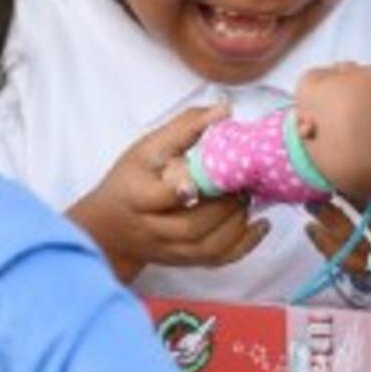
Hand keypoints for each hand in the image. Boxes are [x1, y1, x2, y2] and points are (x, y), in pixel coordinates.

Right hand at [69, 106, 269, 281]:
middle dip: (223, 205)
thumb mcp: (146, 149)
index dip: (184, 189)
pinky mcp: (184, 261)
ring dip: (236, 223)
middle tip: (242, 181)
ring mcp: (170, 250)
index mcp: (137, 196)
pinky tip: (261, 225)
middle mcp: (153, 229)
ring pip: (207, 248)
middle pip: (192, 226)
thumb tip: (224, 110)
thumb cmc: (130, 180)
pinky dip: (244, 245)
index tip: (203, 177)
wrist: (109, 228)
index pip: (162, 197)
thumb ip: (184, 128)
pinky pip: (217, 261)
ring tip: (248, 197)